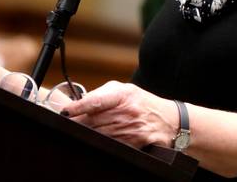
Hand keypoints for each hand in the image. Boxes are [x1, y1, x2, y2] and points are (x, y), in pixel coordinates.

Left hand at [60, 81, 177, 148]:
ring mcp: (132, 129)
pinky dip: (103, 144)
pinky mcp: (136, 143)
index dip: (78, 107)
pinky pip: (112, 146)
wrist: (170, 120)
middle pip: (93, 121)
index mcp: (123, 95)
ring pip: (100, 135)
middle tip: (67, 125)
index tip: (65, 111)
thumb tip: (81, 101)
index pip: (95, 101)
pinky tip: (98, 141)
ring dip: (88, 135)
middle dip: (78, 123)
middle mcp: (127, 111)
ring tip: (80, 133)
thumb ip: (102, 93)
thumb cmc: (143, 103)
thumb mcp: (126, 90)